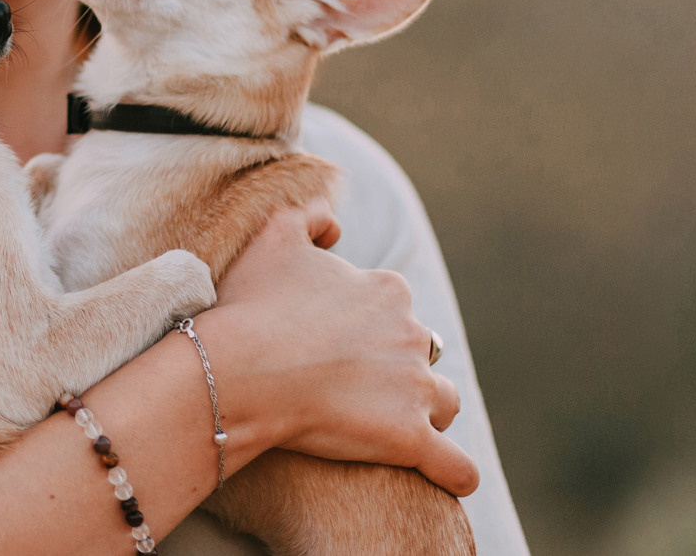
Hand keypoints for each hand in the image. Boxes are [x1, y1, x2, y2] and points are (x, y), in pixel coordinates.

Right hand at [197, 203, 477, 495]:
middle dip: (398, 367)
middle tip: (354, 386)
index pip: (396, 308)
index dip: (368, 327)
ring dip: (428, 412)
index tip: (334, 343)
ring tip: (394, 426)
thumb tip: (334, 225)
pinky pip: (455, 466)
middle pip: (422, 353)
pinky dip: (455, 473)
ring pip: (444, 402)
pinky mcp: (409, 438)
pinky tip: (449, 479)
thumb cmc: (250, 306)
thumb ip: (309, 216)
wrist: (240, 368)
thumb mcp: (272, 235)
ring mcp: (415, 388)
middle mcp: (411, 333)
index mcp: (387, 290)